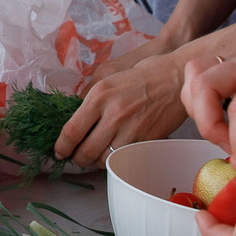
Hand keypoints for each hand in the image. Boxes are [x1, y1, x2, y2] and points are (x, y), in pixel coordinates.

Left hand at [54, 53, 188, 167]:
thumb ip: (89, 97)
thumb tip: (74, 117)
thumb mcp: (109, 77)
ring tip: (96, 154)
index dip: (62, 146)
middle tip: (76, 157)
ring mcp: (131, 129)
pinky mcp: (146, 140)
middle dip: (77, 159)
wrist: (176, 77)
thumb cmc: (142, 74)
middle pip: (85, 151)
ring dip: (96, 161)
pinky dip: (116, 159)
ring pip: (104, 159)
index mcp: (99, 95)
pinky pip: (124, 157)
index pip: (71, 131)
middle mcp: (113, 114)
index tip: (59, 151)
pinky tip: (115, 152)